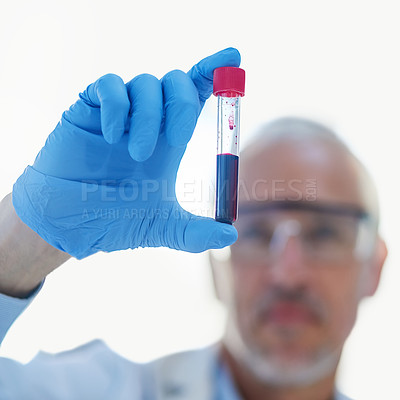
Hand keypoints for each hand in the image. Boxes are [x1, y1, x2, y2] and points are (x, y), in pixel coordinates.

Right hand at [12, 48, 239, 258]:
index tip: (232, 57)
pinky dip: (117, 106)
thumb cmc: (114, 220)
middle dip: (183, 104)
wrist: (68, 223)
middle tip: (176, 141)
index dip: (214, 74)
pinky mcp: (89, 110)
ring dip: (148, 116)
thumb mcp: (162, 227)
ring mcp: (119, 114)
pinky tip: (113, 135)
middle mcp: (148, 121)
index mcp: (169, 140)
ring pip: (146, 84)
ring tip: (137, 153)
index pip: (196, 95)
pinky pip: (108, 86)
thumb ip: (194, 233)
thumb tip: (229, 236)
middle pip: (177, 82)